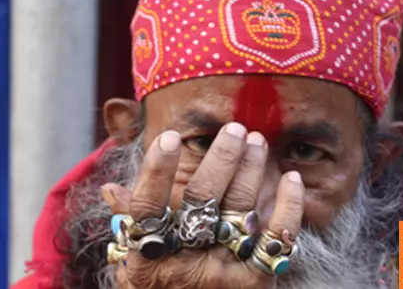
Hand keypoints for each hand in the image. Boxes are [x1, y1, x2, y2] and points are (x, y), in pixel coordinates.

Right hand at [102, 123, 304, 288]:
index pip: (148, 209)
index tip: (169, 137)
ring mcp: (223, 271)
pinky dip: (288, 207)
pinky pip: (278, 240)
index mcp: (148, 259)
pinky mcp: (256, 279)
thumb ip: (129, 224)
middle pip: (202, 202)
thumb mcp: (137, 264)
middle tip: (234, 129)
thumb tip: (110, 189)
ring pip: (240, 210)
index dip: (156, 172)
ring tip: (256, 141)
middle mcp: (186, 263)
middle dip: (220, 161)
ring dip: (251, 171)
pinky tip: (292, 179)